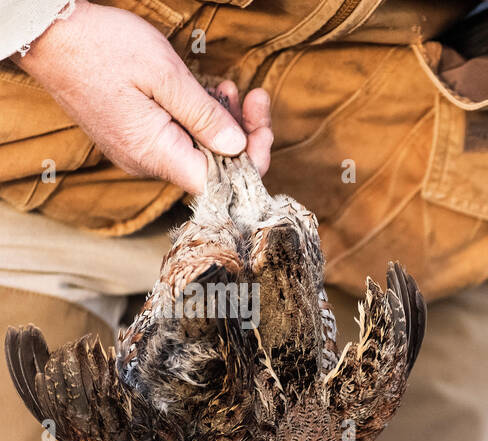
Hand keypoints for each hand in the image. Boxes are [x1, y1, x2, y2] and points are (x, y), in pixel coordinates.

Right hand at [17, 2, 272, 194]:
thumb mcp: (165, 75)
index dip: (251, 163)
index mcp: (155, 154)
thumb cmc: (102, 47)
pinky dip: (199, 118)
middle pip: (213, 167)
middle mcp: (146, 162)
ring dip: (222, 122)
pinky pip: (178, 138)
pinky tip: (207, 92)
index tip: (264, 130)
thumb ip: (204, 116)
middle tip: (256, 99)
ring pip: (198, 150)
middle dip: (243, 135)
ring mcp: (138, 151)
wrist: (48, 33)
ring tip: (230, 88)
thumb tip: (238, 148)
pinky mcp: (134, 136)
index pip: (219, 184)